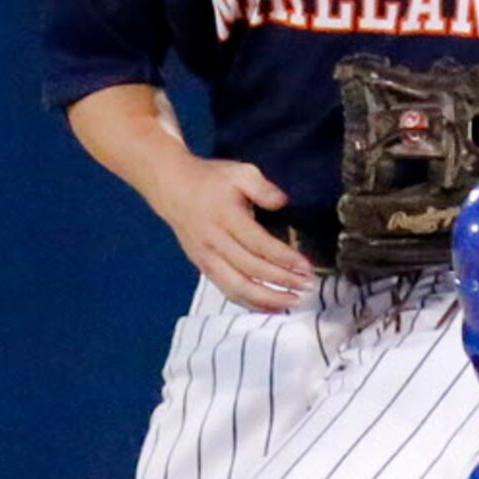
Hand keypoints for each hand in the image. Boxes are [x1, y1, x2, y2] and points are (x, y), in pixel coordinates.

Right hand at [147, 154, 311, 312]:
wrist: (171, 187)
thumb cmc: (210, 180)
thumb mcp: (239, 172)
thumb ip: (263, 188)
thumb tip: (282, 202)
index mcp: (225, 217)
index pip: (258, 243)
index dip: (284, 258)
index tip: (306, 267)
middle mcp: (213, 241)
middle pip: (250, 269)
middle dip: (281, 281)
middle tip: (307, 286)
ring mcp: (206, 257)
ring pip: (236, 287)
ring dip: (266, 299)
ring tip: (293, 301)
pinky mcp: (202, 266)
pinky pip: (226, 290)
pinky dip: (249, 302)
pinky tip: (270, 306)